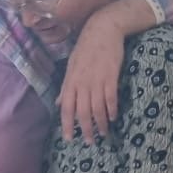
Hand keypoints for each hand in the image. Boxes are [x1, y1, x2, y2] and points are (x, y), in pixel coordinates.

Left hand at [58, 8, 126, 141]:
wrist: (102, 29)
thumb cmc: (86, 48)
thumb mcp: (71, 67)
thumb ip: (66, 87)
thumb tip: (59, 103)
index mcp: (71, 82)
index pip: (66, 108)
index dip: (67, 125)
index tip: (69, 139)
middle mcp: (82, 83)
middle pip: (82, 113)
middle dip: (86, 130)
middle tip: (90, 142)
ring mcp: (97, 80)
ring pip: (97, 108)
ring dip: (100, 123)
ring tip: (103, 134)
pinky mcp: (111, 76)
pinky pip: (110, 98)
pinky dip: (111, 110)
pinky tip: (113, 118)